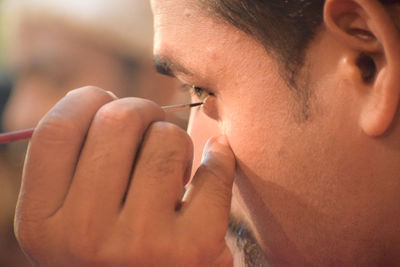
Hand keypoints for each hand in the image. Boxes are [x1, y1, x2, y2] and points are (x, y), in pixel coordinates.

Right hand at [15, 86, 235, 265]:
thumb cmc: (111, 249)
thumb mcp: (70, 219)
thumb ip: (72, 165)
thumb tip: (98, 98)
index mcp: (42, 223)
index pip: (58, 127)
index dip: (87, 100)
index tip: (106, 102)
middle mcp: (83, 235)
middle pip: (118, 120)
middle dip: (142, 111)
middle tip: (150, 129)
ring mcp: (140, 242)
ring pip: (166, 138)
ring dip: (175, 142)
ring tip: (174, 170)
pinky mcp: (193, 248)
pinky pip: (213, 169)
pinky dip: (219, 158)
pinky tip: (214, 162)